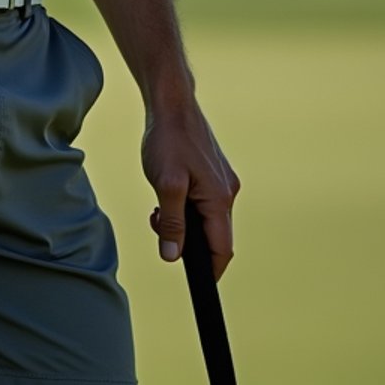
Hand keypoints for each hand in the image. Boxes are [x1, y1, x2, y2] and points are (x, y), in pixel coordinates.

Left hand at [141, 100, 239, 279]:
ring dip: (183, 222)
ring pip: (206, 218)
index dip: (210, 270)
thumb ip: (170, 223)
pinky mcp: (213, 172)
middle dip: (189, 242)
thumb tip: (172, 256)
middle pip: (214, 235)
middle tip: (158, 226)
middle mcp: (227, 192)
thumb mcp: (165, 184)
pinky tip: (166, 193)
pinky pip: (203, 202)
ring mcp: (222, 181)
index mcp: (220, 199)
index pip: (222, 249)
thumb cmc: (168, 140)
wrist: (171, 104)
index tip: (195, 281)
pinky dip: (185, 207)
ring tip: (158, 207)